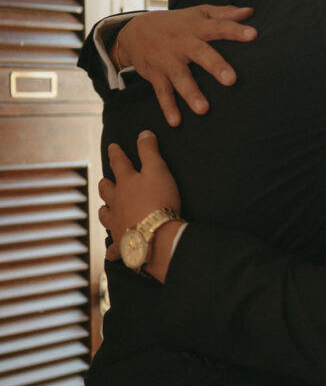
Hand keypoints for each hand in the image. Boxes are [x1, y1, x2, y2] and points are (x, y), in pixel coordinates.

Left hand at [99, 131, 181, 265]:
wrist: (157, 237)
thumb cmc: (159, 201)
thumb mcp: (158, 170)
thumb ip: (149, 151)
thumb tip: (143, 133)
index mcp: (125, 183)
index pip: (118, 163)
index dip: (116, 153)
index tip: (113, 147)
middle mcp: (116, 202)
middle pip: (106, 190)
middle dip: (105, 183)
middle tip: (106, 181)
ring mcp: (116, 224)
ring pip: (105, 215)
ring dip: (105, 211)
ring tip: (106, 210)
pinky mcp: (122, 245)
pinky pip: (115, 248)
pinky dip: (113, 249)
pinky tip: (112, 252)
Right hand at [115, 5, 256, 125]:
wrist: (134, 31)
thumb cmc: (176, 24)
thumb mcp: (198, 13)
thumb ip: (224, 14)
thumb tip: (250, 12)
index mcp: (196, 28)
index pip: (218, 27)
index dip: (235, 30)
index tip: (253, 34)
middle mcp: (182, 43)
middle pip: (200, 54)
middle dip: (215, 66)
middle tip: (231, 80)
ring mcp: (168, 60)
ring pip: (180, 77)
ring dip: (191, 93)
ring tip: (204, 110)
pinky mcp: (156, 75)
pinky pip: (162, 93)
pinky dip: (168, 107)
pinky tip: (176, 122)